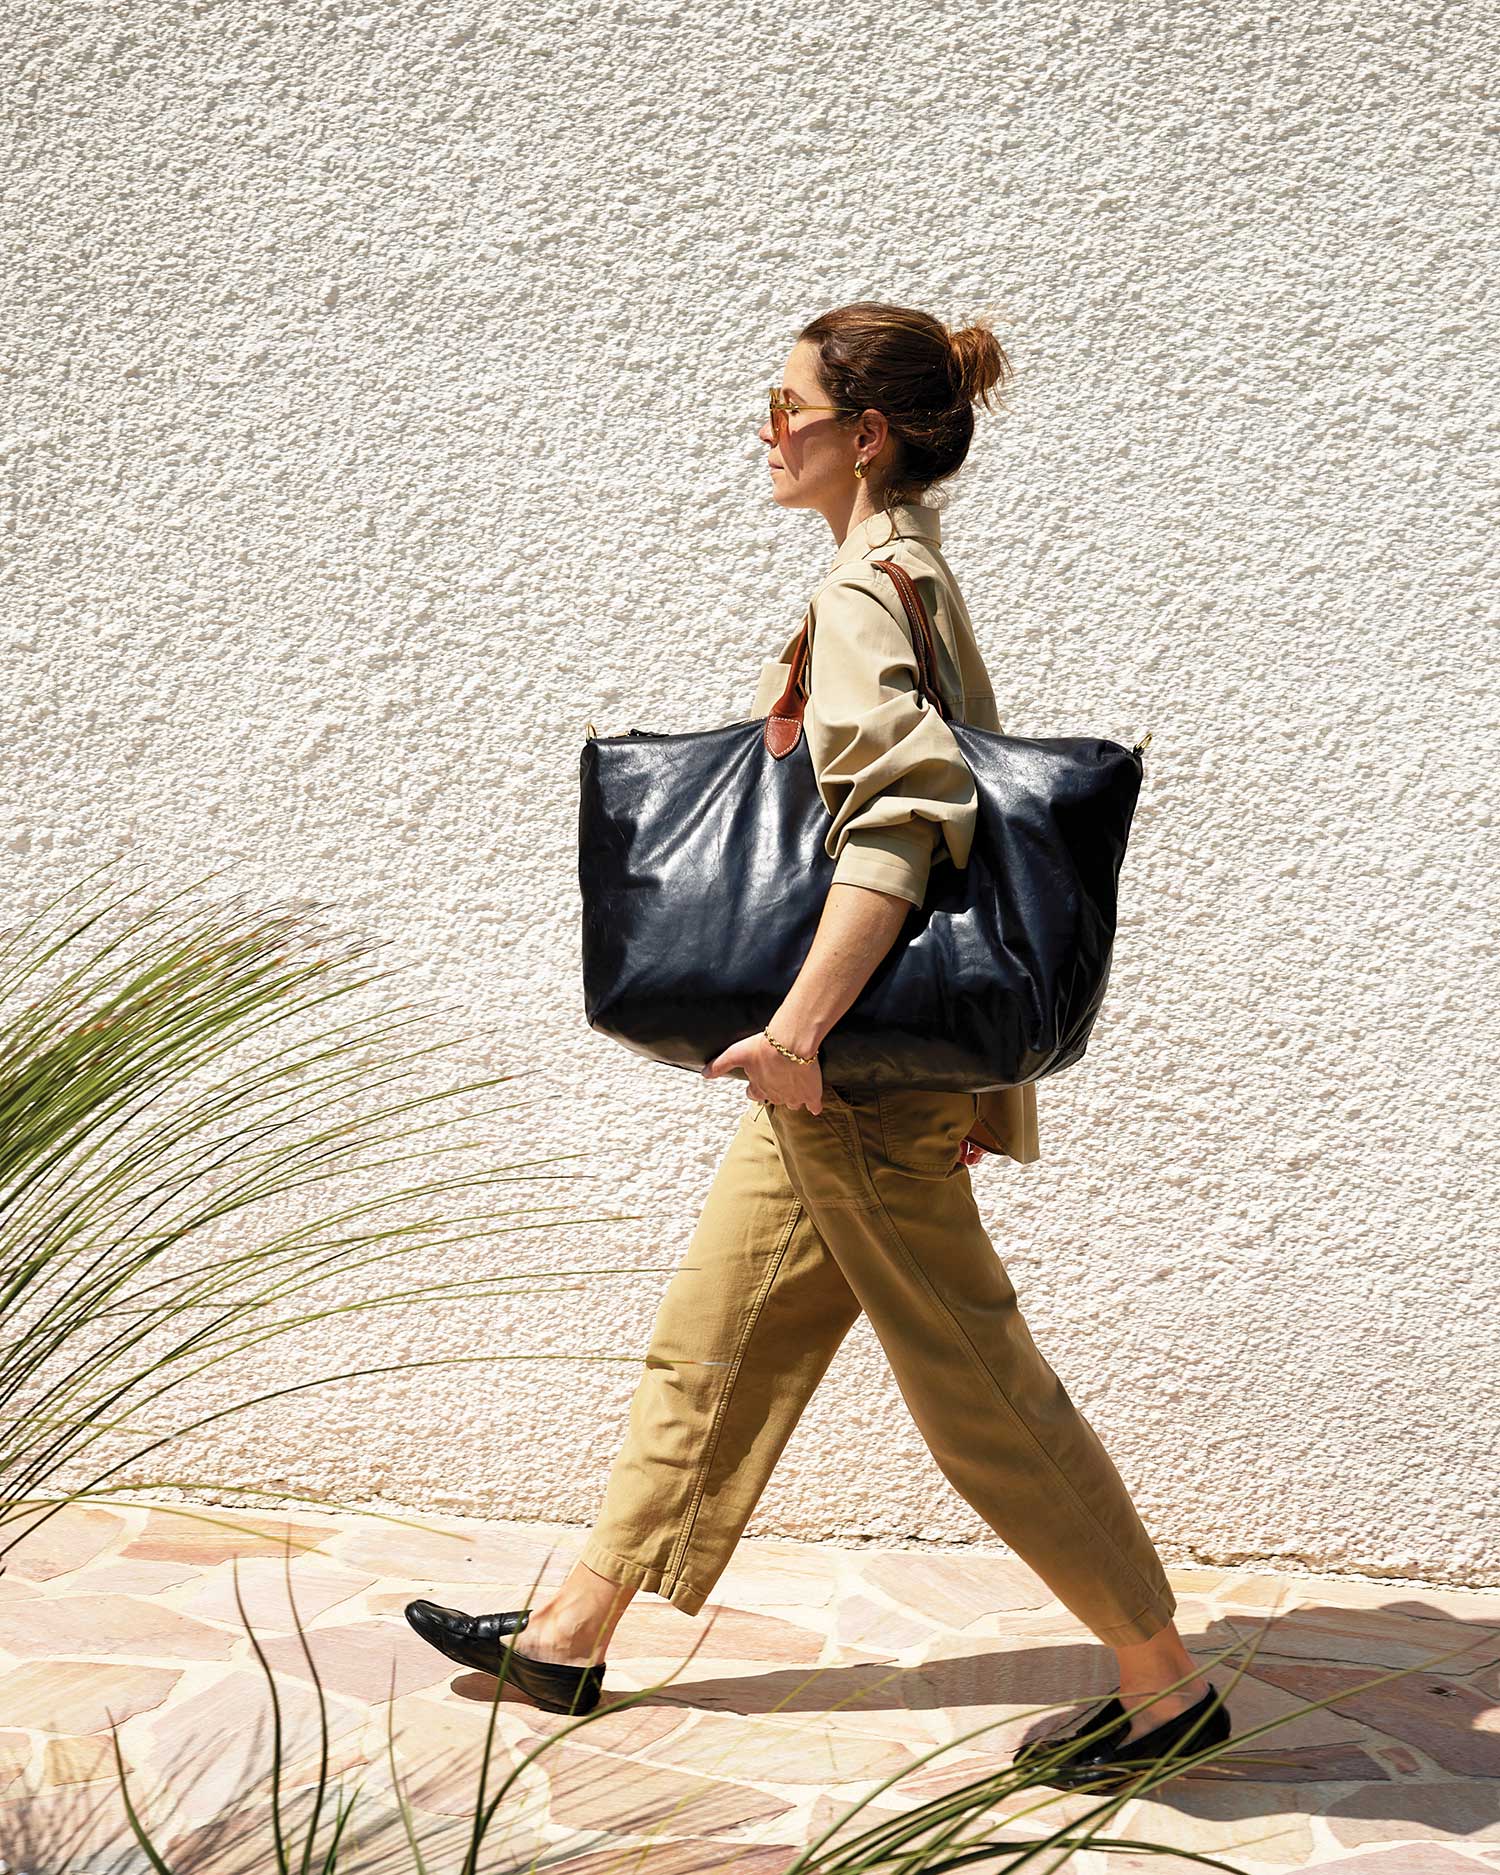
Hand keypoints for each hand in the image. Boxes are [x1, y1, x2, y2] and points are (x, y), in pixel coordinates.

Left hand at [702, 1030, 824, 1113]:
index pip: (754, 1095)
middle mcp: (775, 1096)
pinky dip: (814, 1105)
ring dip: (793, 1098)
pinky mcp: (811, 1094)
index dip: (755, 1089)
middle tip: (779, 1080)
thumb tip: (703, 1074)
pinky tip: (814, 1105)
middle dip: (775, 1092)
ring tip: (795, 1088)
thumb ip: (720, 1065)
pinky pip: (814, 1105)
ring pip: (793, 1104)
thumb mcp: (736, 1053)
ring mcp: (794, 1097)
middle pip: (774, 1099)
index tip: (757, 1083)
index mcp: (758, 1088)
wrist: (791, 1043)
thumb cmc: (762, 1047)